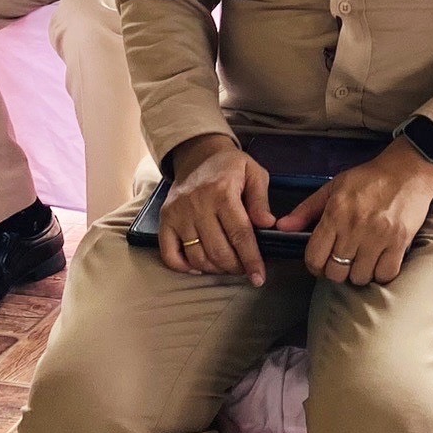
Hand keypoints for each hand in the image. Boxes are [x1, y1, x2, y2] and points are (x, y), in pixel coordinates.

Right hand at [159, 133, 274, 284]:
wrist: (198, 154)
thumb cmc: (230, 167)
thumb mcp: (254, 173)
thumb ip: (261, 200)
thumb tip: (268, 225)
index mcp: (222, 192)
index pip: (240, 234)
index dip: (251, 259)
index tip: (259, 278)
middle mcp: (198, 204)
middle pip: (218, 250)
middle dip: (235, 267)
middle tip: (244, 269)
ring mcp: (178, 213)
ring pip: (196, 256)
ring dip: (214, 269)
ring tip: (227, 266)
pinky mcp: (164, 219)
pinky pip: (170, 254)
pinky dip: (184, 268)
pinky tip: (199, 267)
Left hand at [278, 137, 432, 286]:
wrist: (408, 170)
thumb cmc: (369, 178)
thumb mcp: (333, 187)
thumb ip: (305, 210)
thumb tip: (281, 228)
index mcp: (335, 213)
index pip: (315, 257)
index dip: (314, 265)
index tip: (321, 262)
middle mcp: (355, 227)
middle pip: (336, 272)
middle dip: (336, 271)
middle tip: (343, 261)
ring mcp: (379, 236)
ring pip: (360, 277)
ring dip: (358, 273)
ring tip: (362, 260)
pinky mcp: (400, 242)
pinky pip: (385, 275)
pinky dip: (380, 273)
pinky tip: (379, 261)